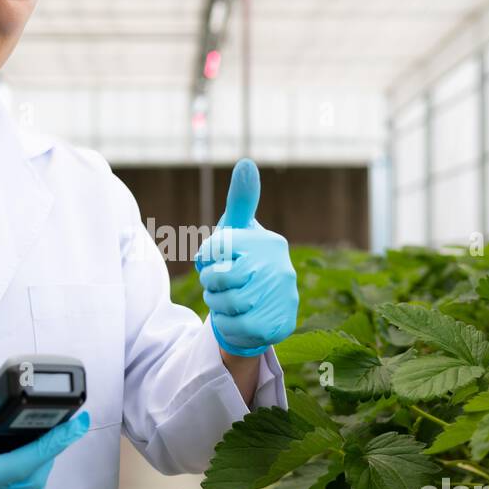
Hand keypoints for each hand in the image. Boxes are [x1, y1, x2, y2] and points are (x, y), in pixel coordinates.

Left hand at [194, 158, 298, 356]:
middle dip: (210, 282)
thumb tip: (247, 162)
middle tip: (217, 283)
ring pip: (226, 303)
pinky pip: (236, 325)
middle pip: (220, 277)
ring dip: (217, 303)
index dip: (205, 257)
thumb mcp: (237, 230)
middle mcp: (281, 268)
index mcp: (269, 243)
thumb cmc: (242, 260)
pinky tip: (235, 316)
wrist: (259, 307)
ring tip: (225, 298)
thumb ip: (240, 199)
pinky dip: (227, 323)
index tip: (211, 259)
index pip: (217, 247)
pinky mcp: (279, 325)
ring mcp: (283, 298)